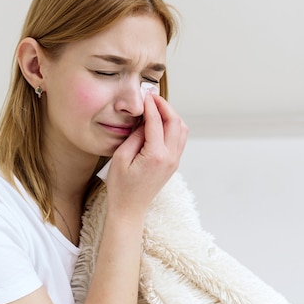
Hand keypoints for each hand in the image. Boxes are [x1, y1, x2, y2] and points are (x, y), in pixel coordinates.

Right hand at [105, 93, 187, 219]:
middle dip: (165, 106)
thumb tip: (145, 120)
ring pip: (182, 129)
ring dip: (171, 115)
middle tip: (152, 97)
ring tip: (156, 107)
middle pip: (176, 122)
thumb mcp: (121, 157)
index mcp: (156, 156)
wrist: (130, 209)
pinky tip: (159, 121)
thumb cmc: (121, 186)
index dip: (151, 105)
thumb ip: (135, 136)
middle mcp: (170, 157)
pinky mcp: (173, 163)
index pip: (157, 122)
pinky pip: (179, 138)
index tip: (145, 94)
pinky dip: (173, 126)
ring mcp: (174, 161)